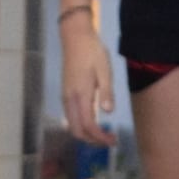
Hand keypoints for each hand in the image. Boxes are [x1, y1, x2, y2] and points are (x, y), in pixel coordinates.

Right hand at [61, 20, 115, 144]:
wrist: (75, 37)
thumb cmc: (92, 52)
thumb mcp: (105, 70)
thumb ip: (106, 93)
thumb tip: (108, 112)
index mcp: (80, 95)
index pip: (88, 126)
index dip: (100, 137)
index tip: (113, 141)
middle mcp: (70, 100)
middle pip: (77, 131)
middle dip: (92, 140)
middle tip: (109, 140)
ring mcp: (66, 97)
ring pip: (72, 125)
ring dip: (86, 134)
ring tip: (103, 134)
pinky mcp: (66, 94)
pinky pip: (71, 117)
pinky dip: (81, 126)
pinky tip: (94, 123)